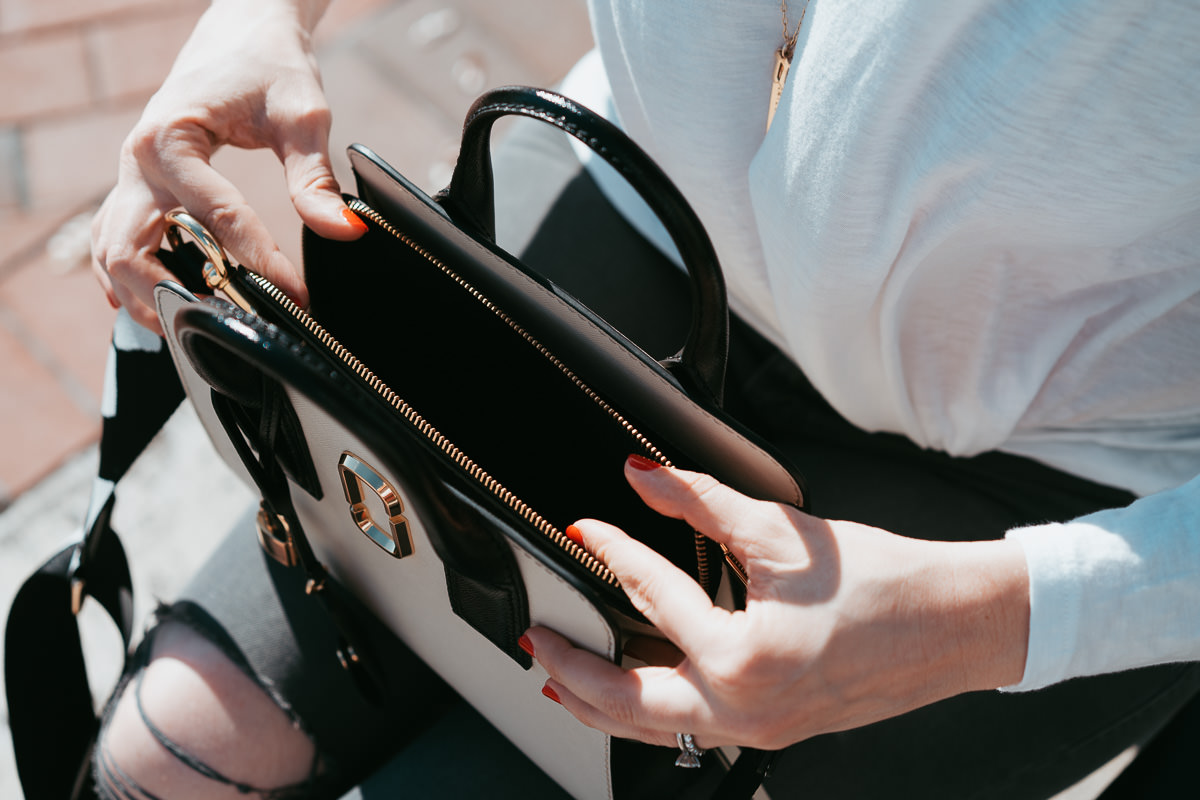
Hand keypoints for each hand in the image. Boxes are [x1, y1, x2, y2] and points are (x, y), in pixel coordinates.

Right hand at [91, 0, 363, 331]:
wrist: (241, 32)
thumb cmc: (268, 65)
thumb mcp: (302, 115)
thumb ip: (315, 179)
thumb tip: (345, 231)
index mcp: (169, 140)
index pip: (212, 220)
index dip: (257, 263)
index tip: (294, 296)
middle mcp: (136, 162)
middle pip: (130, 251)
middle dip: (175, 297)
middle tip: (231, 326)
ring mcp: (130, 177)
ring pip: (113, 254)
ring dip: (146, 297)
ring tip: (200, 328)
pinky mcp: (137, 187)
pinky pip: (116, 242)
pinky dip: (135, 279)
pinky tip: (165, 306)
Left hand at [526, 456, 1029, 750]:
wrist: (956, 623)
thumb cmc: (886, 582)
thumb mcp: (782, 531)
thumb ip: (700, 500)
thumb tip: (643, 477)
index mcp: (742, 658)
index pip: (651, 595)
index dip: (612, 551)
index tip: (586, 530)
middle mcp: (744, 709)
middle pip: (625, 700)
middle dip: (570, 668)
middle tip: (534, 640)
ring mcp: (758, 730)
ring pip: (653, 728)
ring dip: (599, 702)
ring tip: (560, 679)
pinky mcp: (773, 730)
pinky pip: (690, 731)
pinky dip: (649, 713)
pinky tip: (636, 695)